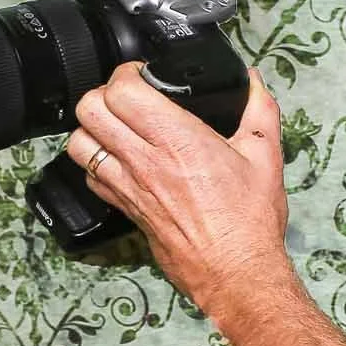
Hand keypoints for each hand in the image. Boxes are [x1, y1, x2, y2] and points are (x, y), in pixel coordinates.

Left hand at [65, 63, 296, 324]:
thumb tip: (254, 81)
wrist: (235, 272)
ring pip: (78, 142)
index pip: (122, 91)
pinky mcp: (123, 208)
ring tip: (117, 126)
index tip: (143, 75)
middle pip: (89, 109)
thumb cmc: (250, 220)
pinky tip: (120, 161)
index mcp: (180, 141)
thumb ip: (260, 110)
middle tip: (128, 97)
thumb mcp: (266, 157)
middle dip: (104, 94)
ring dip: (93, 128)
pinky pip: (89, 175)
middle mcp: (145, 161)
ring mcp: (128, 186)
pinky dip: (97, 162)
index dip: (128, 74)